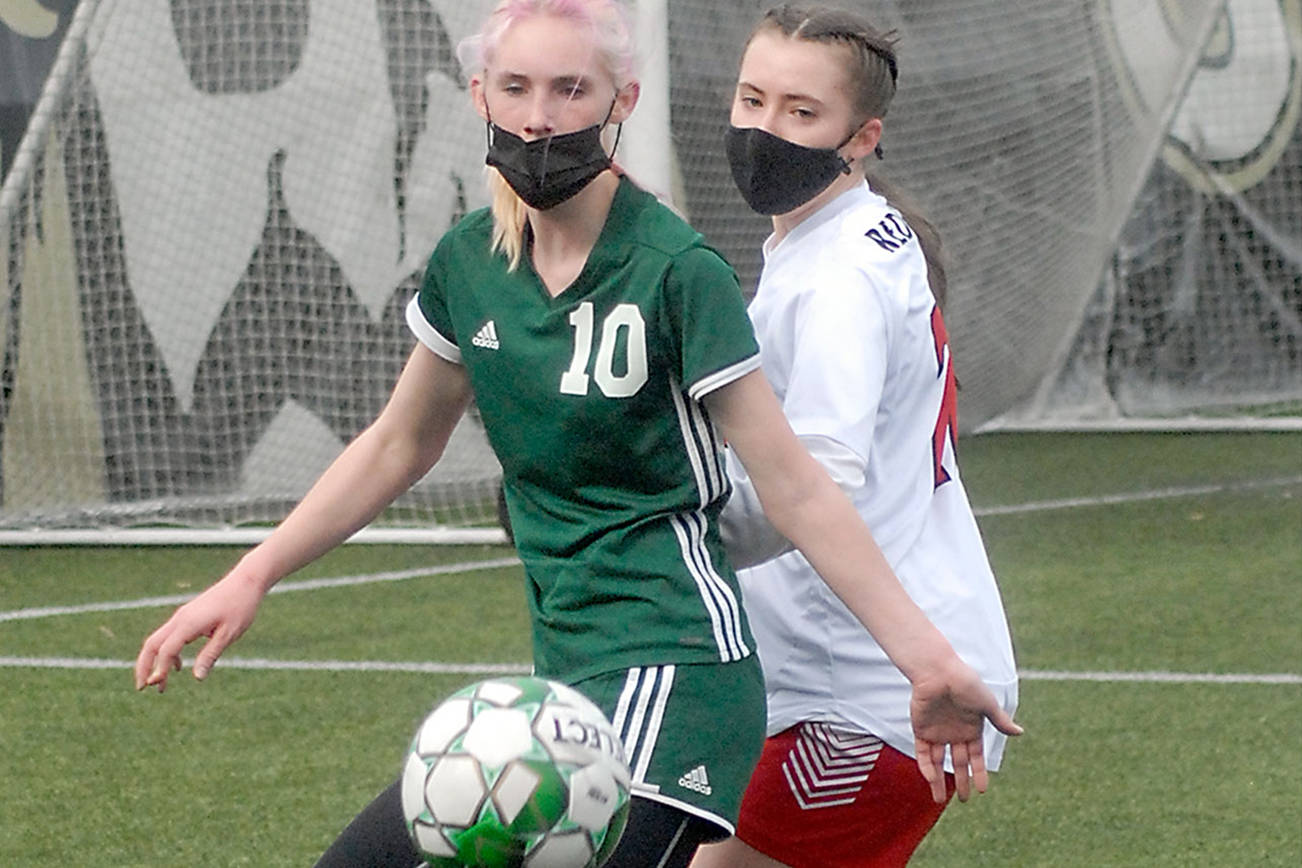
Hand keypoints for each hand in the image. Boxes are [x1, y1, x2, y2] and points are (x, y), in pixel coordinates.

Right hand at [133, 570, 265, 691]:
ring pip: (158, 640)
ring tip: (159, 683)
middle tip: (141, 688)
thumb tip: (197, 677)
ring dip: (154, 661)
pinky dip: (168, 653)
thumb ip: (210, 655)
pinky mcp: (188, 616)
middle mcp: (180, 619)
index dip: (159, 669)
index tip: (157, 686)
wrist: (246, 581)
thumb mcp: (229, 634)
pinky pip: (169, 636)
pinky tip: (178, 667)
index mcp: (189, 623)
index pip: (166, 650)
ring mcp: (182, 616)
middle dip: (143, 666)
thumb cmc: (241, 606)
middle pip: (152, 644)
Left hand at [909, 657, 1021, 803]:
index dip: (979, 772)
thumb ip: (1000, 721)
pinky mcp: (921, 729)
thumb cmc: (965, 684)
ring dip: (938, 780)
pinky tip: (930, 779)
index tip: (983, 789)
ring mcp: (937, 731)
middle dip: (961, 781)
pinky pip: (923, 753)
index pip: (976, 756)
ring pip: (938, 761)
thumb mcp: (986, 704)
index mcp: (972, 727)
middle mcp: (955, 732)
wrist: (939, 671)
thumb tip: (1020, 733)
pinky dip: (926, 767)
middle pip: (958, 762)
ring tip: (940, 800)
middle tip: (964, 800)